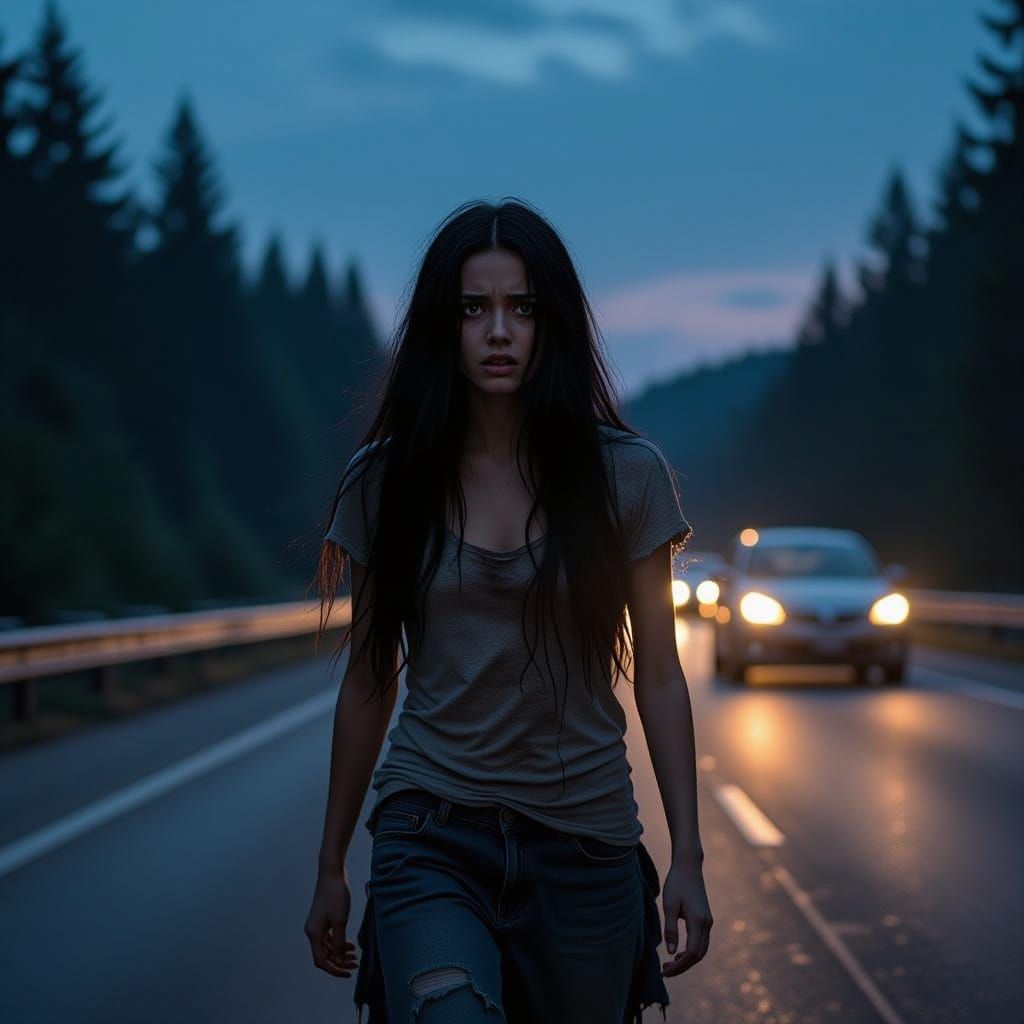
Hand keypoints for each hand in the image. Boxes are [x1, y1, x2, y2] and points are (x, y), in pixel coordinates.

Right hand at [304, 868, 358, 976]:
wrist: (332, 873)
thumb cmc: (336, 895)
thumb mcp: (340, 921)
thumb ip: (339, 943)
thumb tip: (338, 960)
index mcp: (314, 934)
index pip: (321, 961)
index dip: (334, 969)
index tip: (348, 973)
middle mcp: (312, 931)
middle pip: (324, 955)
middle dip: (339, 962)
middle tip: (355, 963)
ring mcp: (317, 924)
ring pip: (328, 947)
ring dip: (340, 953)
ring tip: (355, 954)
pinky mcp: (323, 918)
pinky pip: (329, 937)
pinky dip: (339, 942)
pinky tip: (350, 943)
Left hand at [661, 861, 712, 976]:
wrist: (689, 866)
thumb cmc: (676, 883)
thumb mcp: (669, 905)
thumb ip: (671, 929)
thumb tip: (671, 953)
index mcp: (698, 922)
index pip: (691, 953)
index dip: (679, 966)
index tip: (664, 971)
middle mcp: (707, 924)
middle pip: (698, 955)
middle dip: (683, 966)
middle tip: (665, 970)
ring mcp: (708, 921)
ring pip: (701, 949)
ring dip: (688, 960)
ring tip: (670, 964)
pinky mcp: (705, 918)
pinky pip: (701, 941)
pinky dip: (692, 951)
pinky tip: (679, 952)